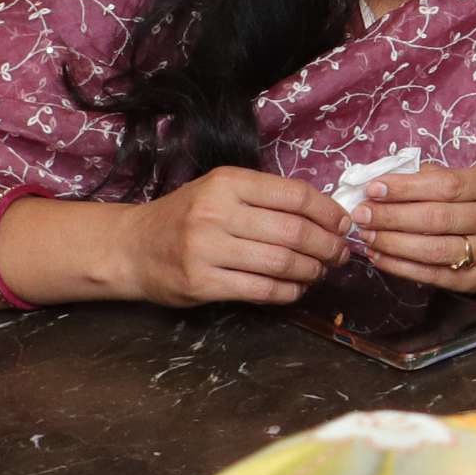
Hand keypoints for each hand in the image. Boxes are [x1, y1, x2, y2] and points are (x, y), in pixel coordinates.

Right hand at [123, 168, 346, 307]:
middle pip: (294, 231)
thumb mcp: (221, 192)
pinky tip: (295, 289)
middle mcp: (217, 212)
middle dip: (328, 246)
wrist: (131, 247)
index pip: (295, 194)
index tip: (344, 224)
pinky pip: (261, 290)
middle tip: (340, 254)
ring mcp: (207, 248)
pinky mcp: (201, 283)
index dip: (329, 212)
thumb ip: (266, 199)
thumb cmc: (185, 217)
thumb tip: (327, 216)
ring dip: (312, 271)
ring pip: (282, 263)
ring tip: (319, 272)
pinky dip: (288, 292)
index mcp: (228, 183)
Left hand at [356, 162, 475, 292]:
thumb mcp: (465, 180)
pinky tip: (378, 256)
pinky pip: (434, 275)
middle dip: (392, 216)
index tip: (373, 189)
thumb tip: (381, 183)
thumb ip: (429, 178)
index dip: (406, 188)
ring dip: (393, 243)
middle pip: (438, 218)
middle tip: (360, 214)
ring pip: (435, 249)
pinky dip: (401, 267)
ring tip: (366, 235)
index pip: (446, 185)